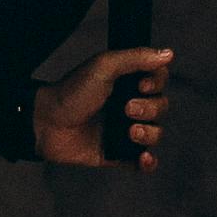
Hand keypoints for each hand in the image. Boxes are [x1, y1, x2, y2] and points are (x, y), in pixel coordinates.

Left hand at [37, 45, 173, 173]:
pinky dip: (149, 162)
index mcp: (127, 82)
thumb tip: (168, 53)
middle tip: (126, 108)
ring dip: (149, 133)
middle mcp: (130, 105)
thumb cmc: (72, 92)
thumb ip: (135, 58)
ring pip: (156, 133)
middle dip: (150, 109)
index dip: (156, 85)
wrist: (48, 123)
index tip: (141, 86)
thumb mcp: (103, 66)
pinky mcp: (119, 154)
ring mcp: (125, 131)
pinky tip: (143, 157)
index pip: (159, 81)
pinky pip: (144, 162)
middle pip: (161, 107)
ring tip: (130, 132)